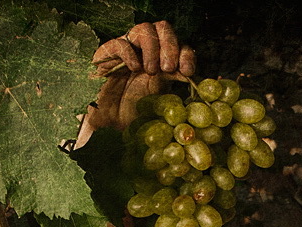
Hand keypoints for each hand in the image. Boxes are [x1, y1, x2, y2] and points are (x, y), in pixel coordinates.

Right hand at [77, 21, 195, 143]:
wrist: (110, 123)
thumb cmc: (135, 114)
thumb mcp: (160, 103)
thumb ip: (174, 87)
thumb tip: (193, 79)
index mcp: (163, 61)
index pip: (180, 45)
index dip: (186, 54)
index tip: (187, 70)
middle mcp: (147, 51)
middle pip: (163, 28)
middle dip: (170, 46)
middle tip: (167, 68)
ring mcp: (129, 50)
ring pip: (144, 29)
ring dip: (152, 48)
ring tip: (150, 71)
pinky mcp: (108, 54)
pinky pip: (121, 43)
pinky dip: (130, 53)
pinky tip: (134, 68)